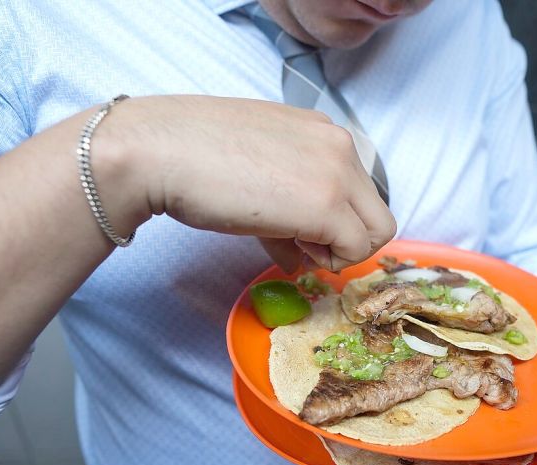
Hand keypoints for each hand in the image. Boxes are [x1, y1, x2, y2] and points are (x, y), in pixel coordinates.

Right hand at [101, 95, 395, 270]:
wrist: (159, 151)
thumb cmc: (192, 155)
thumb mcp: (256, 170)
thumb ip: (289, 203)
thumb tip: (301, 253)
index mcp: (322, 130)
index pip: (359, 188)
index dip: (335, 219)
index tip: (300, 231)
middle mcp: (340, 145)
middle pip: (376, 213)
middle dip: (344, 239)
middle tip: (301, 246)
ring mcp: (337, 174)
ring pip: (376, 233)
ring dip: (339, 252)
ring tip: (292, 247)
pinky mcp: (326, 207)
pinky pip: (356, 250)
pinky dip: (329, 261)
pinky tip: (289, 250)